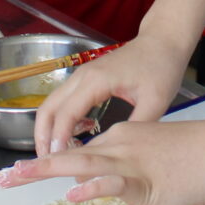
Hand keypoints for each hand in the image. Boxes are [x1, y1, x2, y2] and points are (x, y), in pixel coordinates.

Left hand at [0, 116, 204, 204]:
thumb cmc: (198, 156)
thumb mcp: (155, 163)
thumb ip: (127, 174)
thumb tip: (104, 186)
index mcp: (120, 141)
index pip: (77, 152)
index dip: (45, 164)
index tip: (17, 173)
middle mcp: (119, 146)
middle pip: (68, 155)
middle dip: (33, 169)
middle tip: (1, 180)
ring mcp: (131, 160)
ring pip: (83, 163)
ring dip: (48, 171)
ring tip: (18, 177)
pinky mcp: (147, 177)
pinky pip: (116, 181)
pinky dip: (94, 186)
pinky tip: (75, 193)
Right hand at [33, 29, 191, 156]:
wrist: (162, 41)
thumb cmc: (160, 67)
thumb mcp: (155, 101)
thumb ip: (135, 126)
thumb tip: (118, 152)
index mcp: (96, 81)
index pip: (66, 115)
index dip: (59, 140)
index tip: (59, 162)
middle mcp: (82, 77)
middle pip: (47, 108)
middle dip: (43, 137)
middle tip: (48, 162)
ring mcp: (81, 75)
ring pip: (52, 104)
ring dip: (48, 128)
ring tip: (59, 153)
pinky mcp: (86, 78)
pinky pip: (63, 100)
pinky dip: (60, 119)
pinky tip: (77, 134)